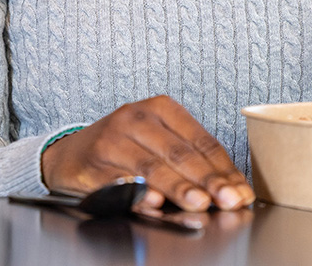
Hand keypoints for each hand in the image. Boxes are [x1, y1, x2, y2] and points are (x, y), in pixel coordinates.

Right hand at [40, 95, 254, 211]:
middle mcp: (137, 118)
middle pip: (180, 153)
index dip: (224, 169)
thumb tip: (226, 189)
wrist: (70, 153)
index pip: (202, 141)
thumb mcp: (158, 141)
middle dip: (207, 180)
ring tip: (198, 203)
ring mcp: (113, 139)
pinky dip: (138, 192)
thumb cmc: (124, 147)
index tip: (241, 192)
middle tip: (227, 200)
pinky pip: (120, 180)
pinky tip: (152, 201)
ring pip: (153, 166)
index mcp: (161, 108)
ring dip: (178, 188)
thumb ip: (188, 161)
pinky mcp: (94, 162)